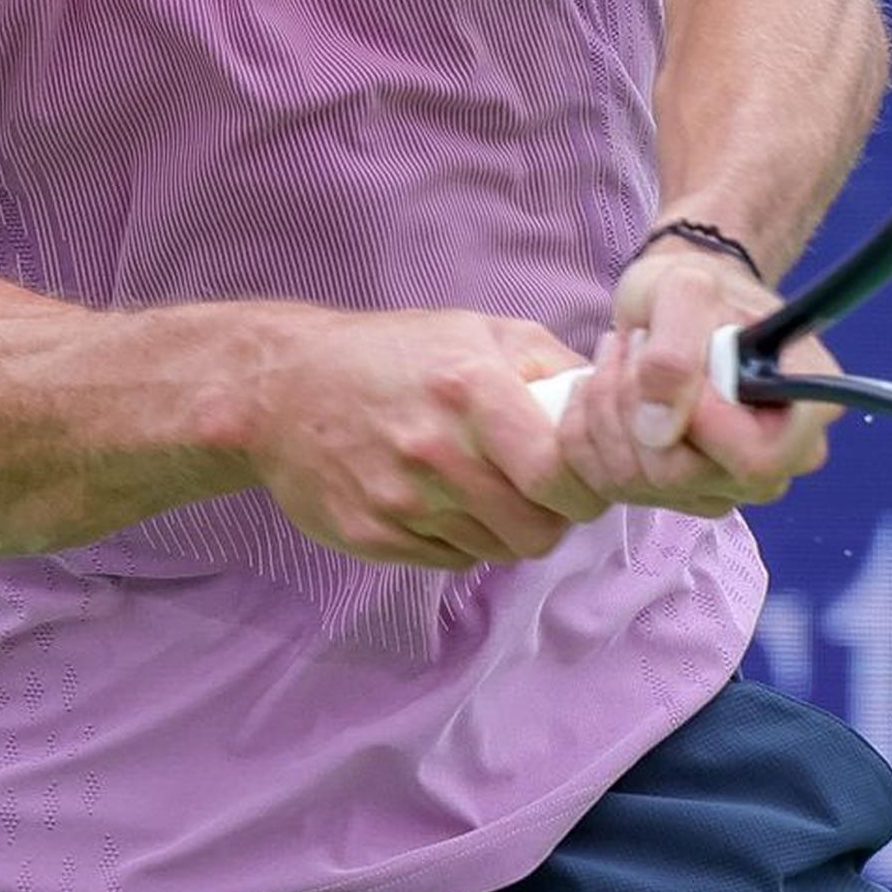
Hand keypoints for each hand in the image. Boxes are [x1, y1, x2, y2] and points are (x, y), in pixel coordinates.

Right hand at [247, 309, 607, 570]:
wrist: (280, 387)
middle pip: (535, 532)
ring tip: (479, 488)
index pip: (559, 477)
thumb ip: (549, 364)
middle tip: (534, 493)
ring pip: (495, 552)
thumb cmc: (390, 353)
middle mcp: (435, 450)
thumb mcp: (475, 330)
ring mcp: (399, 500)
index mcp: (470, 389)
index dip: (583, 490)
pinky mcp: (370, 536)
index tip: (577, 481)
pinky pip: (449, 560)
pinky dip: (458, 540)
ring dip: (502, 529)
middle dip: (548, 518)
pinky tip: (437, 501)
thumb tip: (611, 401)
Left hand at [558, 242, 839, 516]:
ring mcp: (724, 486)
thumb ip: (676, 351)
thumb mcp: (687, 289)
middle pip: (683, 476)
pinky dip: (587, 429)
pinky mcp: (675, 494)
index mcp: (803, 413)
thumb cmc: (702, 292)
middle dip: (635, 405)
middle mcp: (773, 465)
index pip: (756, 460)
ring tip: (622, 357)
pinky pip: (608, 484)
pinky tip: (605, 387)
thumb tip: (658, 429)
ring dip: (606, 409)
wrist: (681, 304)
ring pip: (637, 482)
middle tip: (634, 347)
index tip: (673, 367)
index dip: (703, 422)